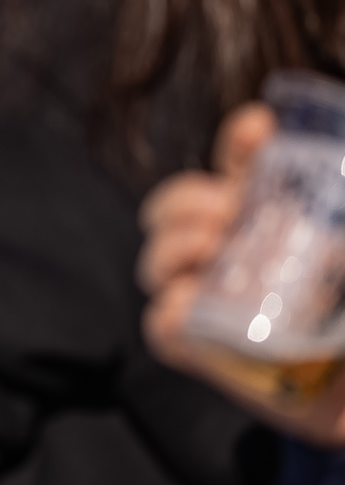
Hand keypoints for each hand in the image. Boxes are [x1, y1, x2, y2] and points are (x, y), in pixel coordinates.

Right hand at [141, 104, 344, 444]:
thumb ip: (341, 230)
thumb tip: (324, 169)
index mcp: (274, 226)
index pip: (242, 169)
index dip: (241, 143)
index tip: (260, 129)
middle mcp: (235, 258)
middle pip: (178, 208)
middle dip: (187, 200)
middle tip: (225, 212)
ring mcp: (214, 305)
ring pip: (158, 260)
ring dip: (173, 243)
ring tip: (210, 248)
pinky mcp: (206, 355)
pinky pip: (163, 327)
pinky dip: (169, 309)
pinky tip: (193, 301)